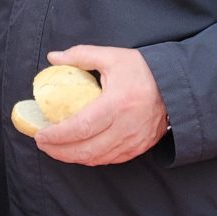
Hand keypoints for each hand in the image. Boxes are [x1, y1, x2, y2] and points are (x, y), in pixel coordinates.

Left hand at [34, 45, 168, 164]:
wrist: (176, 85)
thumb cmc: (142, 69)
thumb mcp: (111, 56)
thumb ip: (80, 55)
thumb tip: (53, 57)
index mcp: (116, 103)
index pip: (81, 127)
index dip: (58, 135)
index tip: (41, 134)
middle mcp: (126, 127)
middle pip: (86, 149)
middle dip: (60, 151)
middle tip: (43, 144)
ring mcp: (134, 141)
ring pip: (97, 158)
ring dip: (73, 157)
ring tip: (56, 148)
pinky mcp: (139, 147)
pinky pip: (111, 159)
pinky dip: (92, 158)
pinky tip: (79, 151)